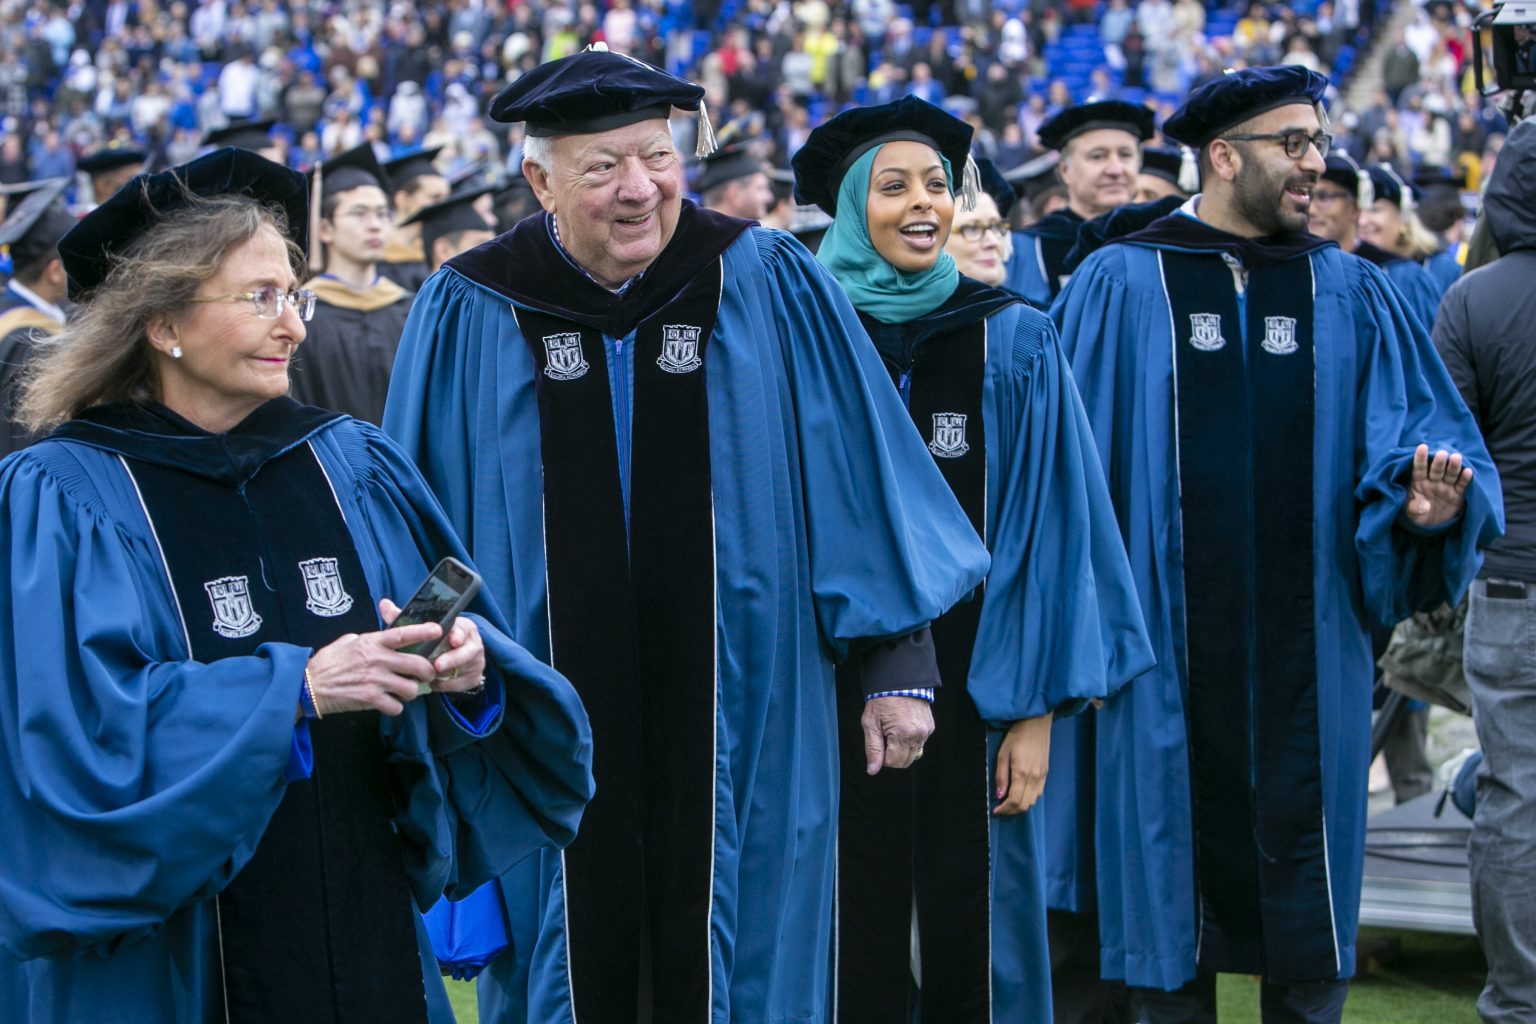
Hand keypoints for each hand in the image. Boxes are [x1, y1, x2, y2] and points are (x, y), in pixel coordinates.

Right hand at [304, 601, 440, 715]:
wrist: (309, 686)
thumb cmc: (326, 663)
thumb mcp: (346, 642)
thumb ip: (366, 639)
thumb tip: (377, 638)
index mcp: (372, 642)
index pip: (403, 634)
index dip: (423, 631)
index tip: (438, 631)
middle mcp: (377, 660)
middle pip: (417, 665)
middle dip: (428, 672)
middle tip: (426, 675)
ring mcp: (375, 680)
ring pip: (411, 689)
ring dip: (411, 692)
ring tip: (404, 692)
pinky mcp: (370, 699)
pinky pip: (397, 707)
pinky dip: (396, 707)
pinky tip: (389, 704)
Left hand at [379, 598, 486, 693]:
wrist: (454, 655)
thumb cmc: (435, 639)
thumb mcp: (423, 627)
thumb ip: (404, 617)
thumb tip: (383, 604)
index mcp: (463, 627)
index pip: (463, 629)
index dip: (458, 635)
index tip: (452, 640)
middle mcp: (473, 643)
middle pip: (467, 652)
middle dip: (452, 659)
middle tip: (437, 666)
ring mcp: (476, 661)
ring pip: (463, 669)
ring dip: (446, 674)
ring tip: (430, 676)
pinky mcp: (474, 676)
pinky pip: (461, 684)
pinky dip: (447, 685)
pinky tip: (435, 683)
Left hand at [861, 696, 933, 774]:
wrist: (899, 680)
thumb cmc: (882, 700)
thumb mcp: (870, 723)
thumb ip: (872, 749)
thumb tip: (873, 770)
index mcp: (903, 734)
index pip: (893, 762)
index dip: (883, 757)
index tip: (879, 741)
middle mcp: (918, 735)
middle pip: (905, 762)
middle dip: (893, 755)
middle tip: (885, 737)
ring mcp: (926, 731)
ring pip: (913, 754)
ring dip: (902, 748)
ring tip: (894, 730)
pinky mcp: (930, 727)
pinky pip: (919, 743)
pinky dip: (910, 740)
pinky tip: (903, 726)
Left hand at [993, 712, 1052, 815]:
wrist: (1036, 723)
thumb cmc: (1016, 736)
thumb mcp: (1003, 754)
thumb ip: (1001, 776)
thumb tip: (999, 795)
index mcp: (1021, 773)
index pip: (1014, 801)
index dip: (1004, 810)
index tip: (995, 811)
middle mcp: (1034, 778)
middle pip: (1024, 805)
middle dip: (1012, 811)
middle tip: (1001, 809)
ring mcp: (1042, 776)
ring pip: (1033, 801)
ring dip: (1021, 806)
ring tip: (1009, 802)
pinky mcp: (1046, 773)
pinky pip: (1039, 793)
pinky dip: (1029, 798)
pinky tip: (1021, 793)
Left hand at [1404, 444, 1471, 527]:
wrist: (1431, 525)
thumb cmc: (1416, 515)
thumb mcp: (1410, 514)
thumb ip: (1414, 508)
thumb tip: (1424, 506)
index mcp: (1419, 482)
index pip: (1419, 468)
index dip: (1420, 458)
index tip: (1422, 447)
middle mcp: (1433, 481)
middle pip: (1436, 470)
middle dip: (1439, 462)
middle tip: (1442, 453)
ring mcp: (1446, 486)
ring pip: (1450, 474)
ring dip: (1453, 466)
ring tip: (1456, 457)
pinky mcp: (1458, 494)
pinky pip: (1462, 485)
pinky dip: (1465, 479)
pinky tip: (1467, 471)